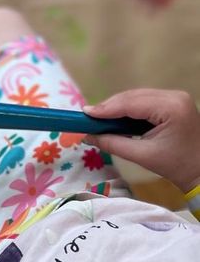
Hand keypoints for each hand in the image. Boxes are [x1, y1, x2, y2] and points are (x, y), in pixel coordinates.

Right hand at [83, 89, 199, 192]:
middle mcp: (174, 96)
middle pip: (132, 96)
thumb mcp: (142, 156)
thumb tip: (87, 136)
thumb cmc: (176, 165)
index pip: (131, 103)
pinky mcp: (172, 102)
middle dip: (109, 107)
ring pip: (136, 96)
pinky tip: (115, 117)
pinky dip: (127, 108)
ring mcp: (175, 97)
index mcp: (171, 108)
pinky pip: (143, 100)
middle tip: (88, 117)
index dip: (106, 108)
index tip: (84, 114)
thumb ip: (112, 143)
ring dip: (117, 107)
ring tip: (98, 118)